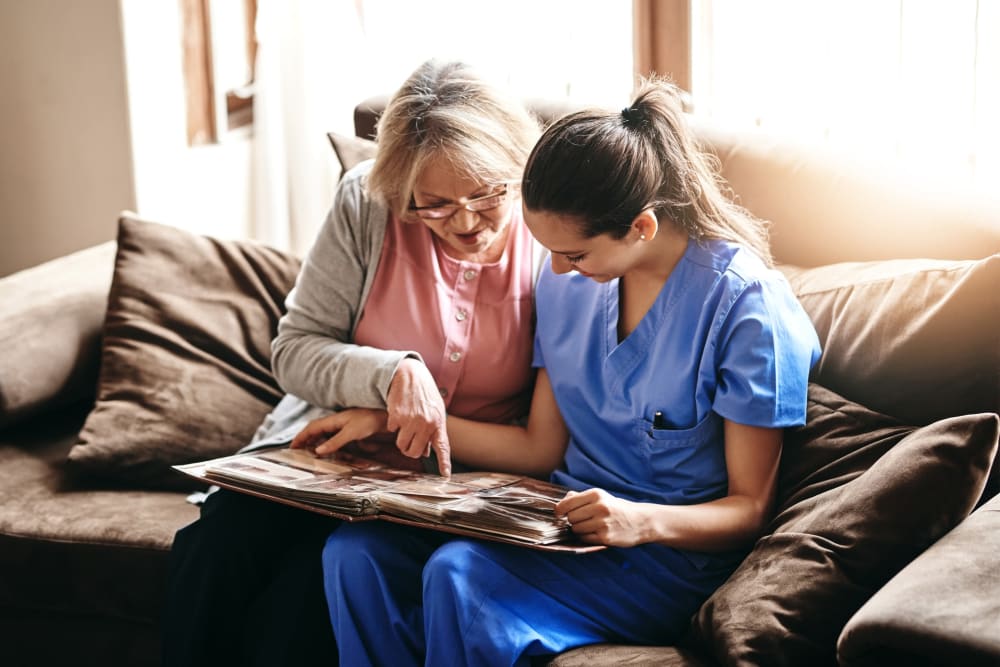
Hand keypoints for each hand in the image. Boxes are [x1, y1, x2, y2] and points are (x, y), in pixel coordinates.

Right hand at [291, 409, 388, 454]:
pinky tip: (332, 452)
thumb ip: (335, 442)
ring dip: (319, 444)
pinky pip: (337, 439)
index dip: (301, 437)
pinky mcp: (352, 432)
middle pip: (317, 431)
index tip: (292, 446)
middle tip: (298, 451)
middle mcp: (337, 423)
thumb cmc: (370, 420)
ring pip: (326, 436)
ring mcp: (344, 427)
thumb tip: (318, 450)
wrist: (386, 416)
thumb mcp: (351, 432)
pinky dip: (332, 445)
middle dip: (307, 441)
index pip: (311, 428)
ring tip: (311, 453)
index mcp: (333, 420)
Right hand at [385, 358, 451, 475]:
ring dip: (400, 439)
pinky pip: (391, 430)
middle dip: (409, 450)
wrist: (409, 375)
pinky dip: (392, 424)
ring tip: (404, 425)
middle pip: (414, 452)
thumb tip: (426, 453)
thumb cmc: (423, 394)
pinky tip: (398, 412)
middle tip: (409, 441)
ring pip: (401, 445)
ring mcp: (411, 420)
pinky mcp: (397, 416)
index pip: (443, 447)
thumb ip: (432, 432)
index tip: (445, 475)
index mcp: (438, 423)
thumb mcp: (434, 411)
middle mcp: (426, 423)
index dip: (444, 463)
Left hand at [555, 488, 647, 546]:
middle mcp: (600, 507)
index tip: (559, 514)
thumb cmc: (617, 508)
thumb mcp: (601, 497)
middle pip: (570, 517)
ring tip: (590, 526)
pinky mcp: (605, 537)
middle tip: (582, 520)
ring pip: (576, 529)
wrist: (640, 521)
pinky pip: (584, 538)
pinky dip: (586, 537)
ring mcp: (603, 523)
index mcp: (596, 494)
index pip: (567, 503)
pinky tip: (595, 533)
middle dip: (572, 520)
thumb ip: (580, 497)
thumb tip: (561, 502)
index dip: (559, 510)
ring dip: (578, 530)